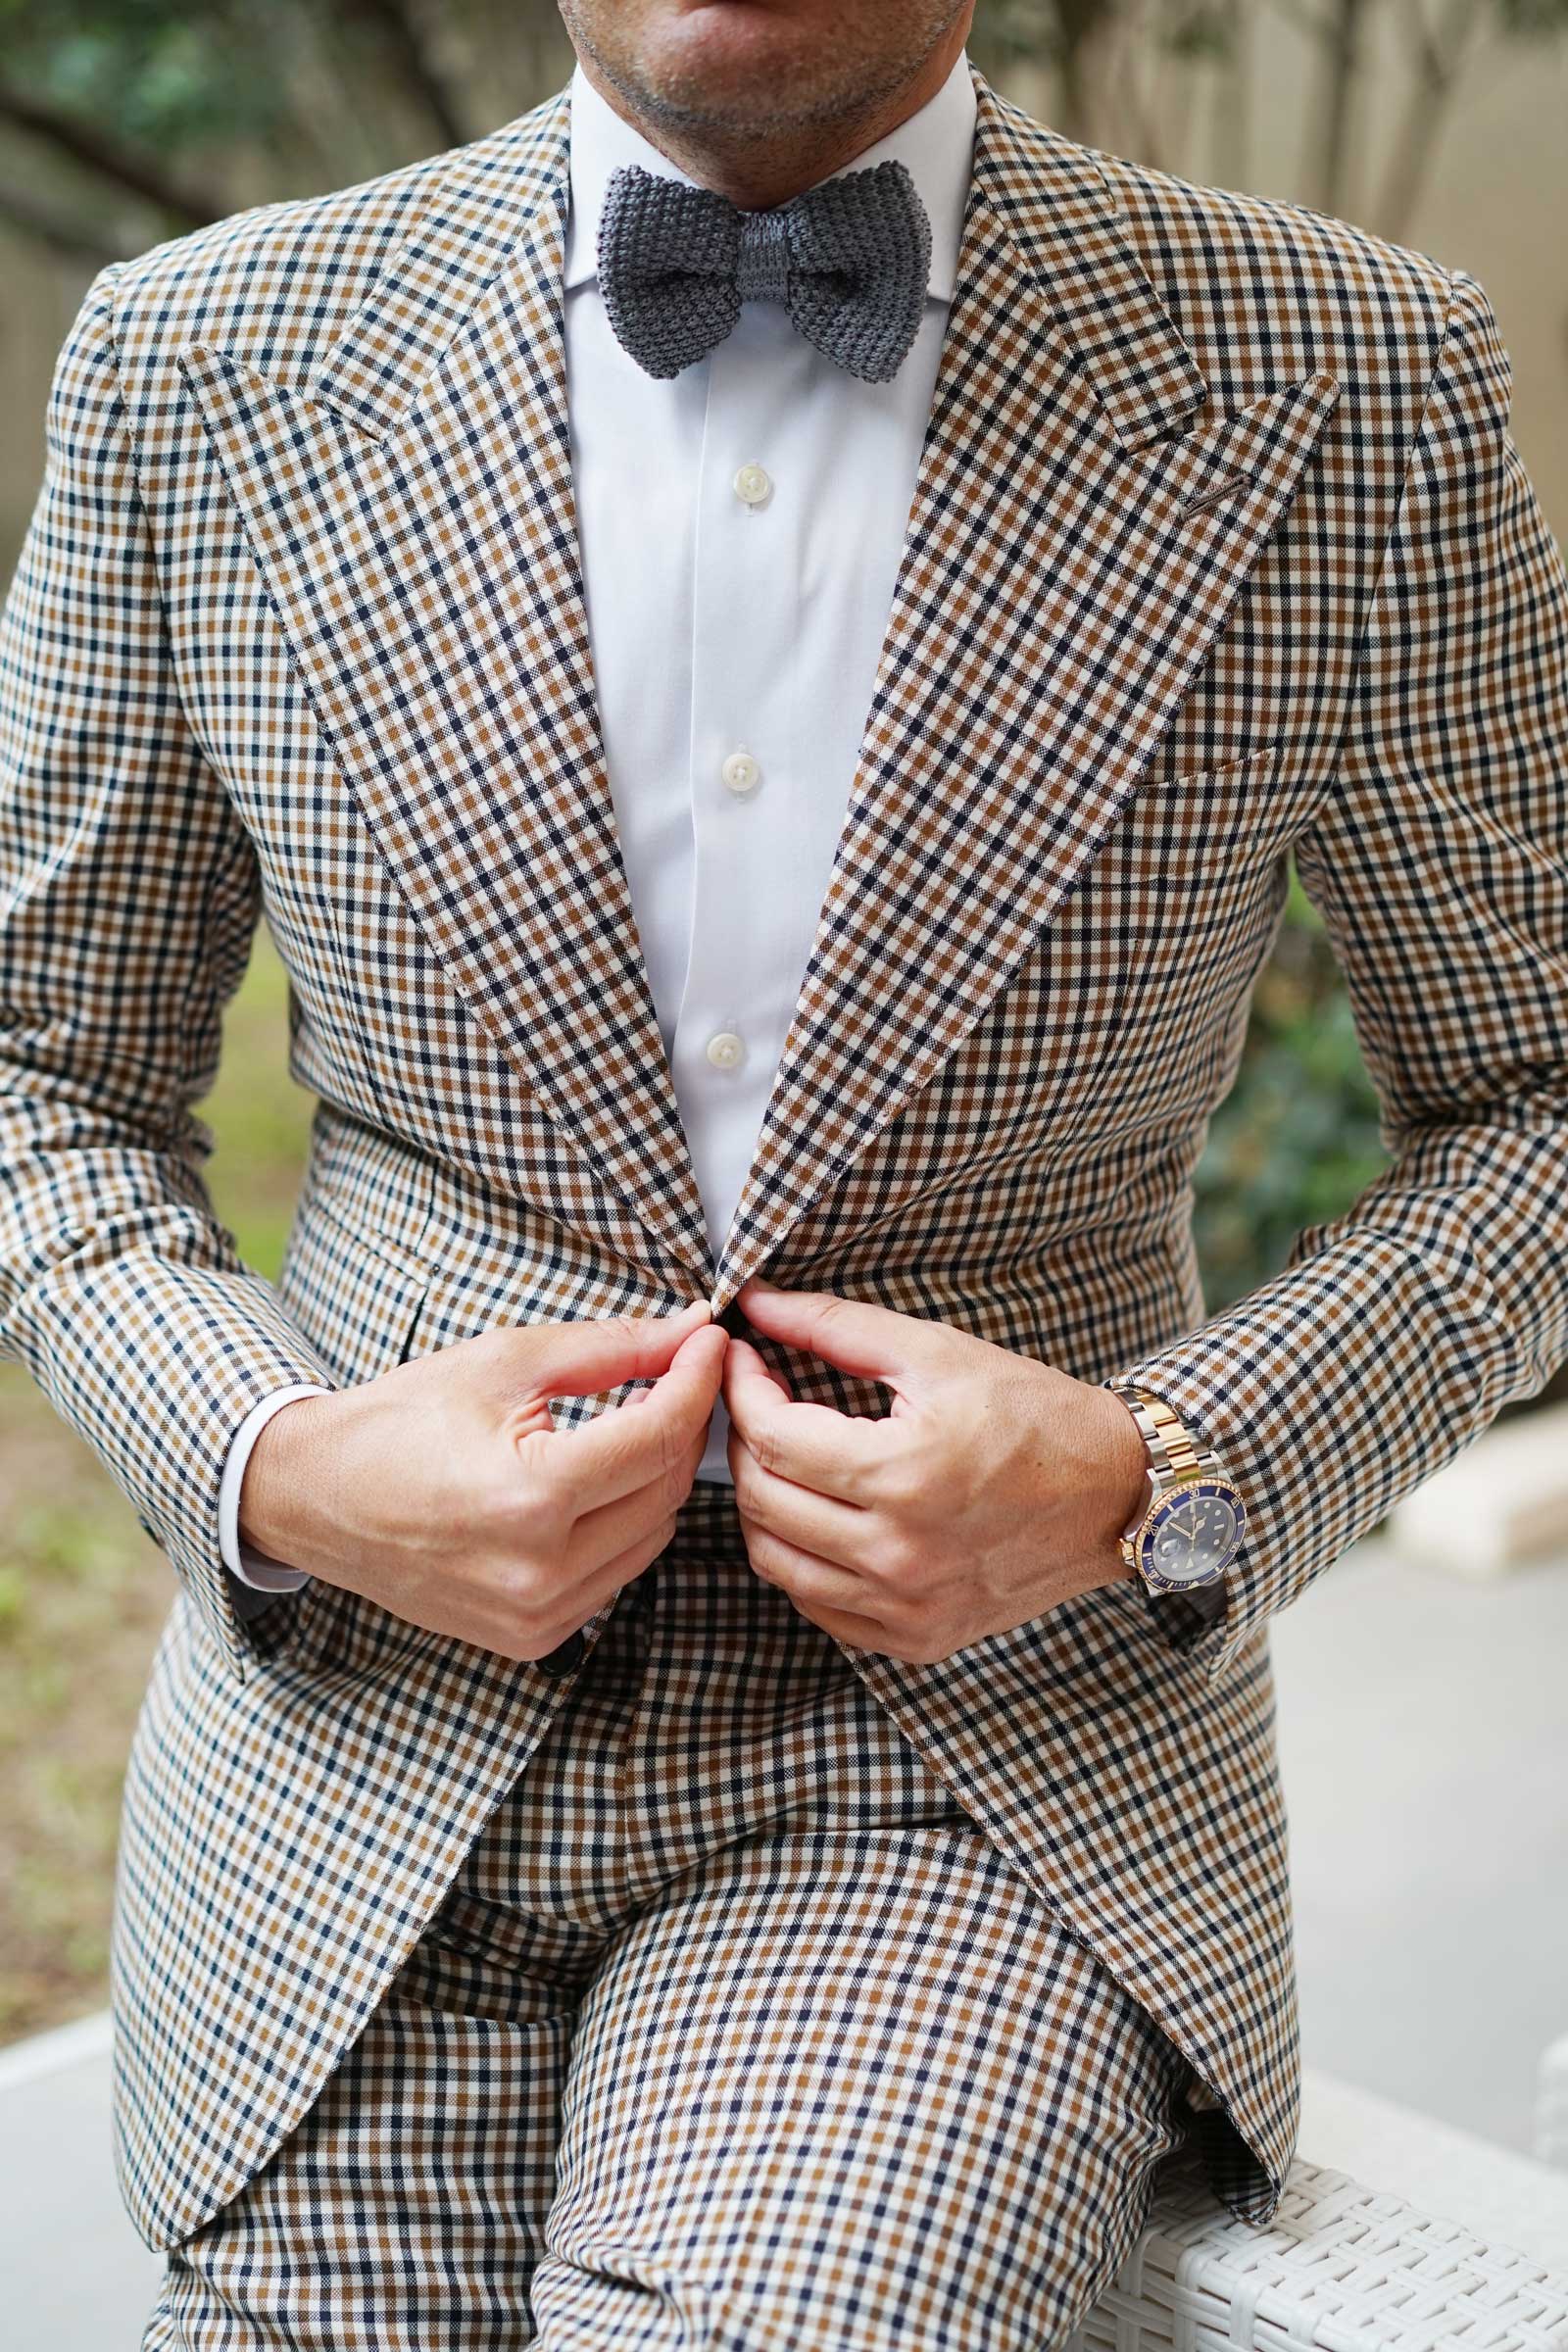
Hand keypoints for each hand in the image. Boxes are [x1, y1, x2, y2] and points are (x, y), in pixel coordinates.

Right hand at [239, 1300, 726, 1659]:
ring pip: (653, 1536)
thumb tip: (687, 1331)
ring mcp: (537, 1616)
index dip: (695, 1380)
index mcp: (530, 1496)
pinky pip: (617, 1574)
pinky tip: (599, 1483)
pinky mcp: (533, 1638)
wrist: (317, 1497)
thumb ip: (610, 1349)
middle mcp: (539, 1571)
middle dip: (681, 1425)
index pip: (657, 1436)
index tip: (708, 1341)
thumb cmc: (400, 1421)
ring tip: (634, 1424)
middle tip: (674, 1373)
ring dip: (657, 1477)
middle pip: (666, 1489)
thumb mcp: (505, 1363)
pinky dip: (625, 1524)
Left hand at [721, 1280, 1148, 1663]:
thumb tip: (758, 1302)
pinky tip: (817, 1516)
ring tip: (781, 1458)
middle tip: (760, 1401)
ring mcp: (906, 1606)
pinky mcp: (916, 1638)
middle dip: (742, 1440)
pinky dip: (798, 1559)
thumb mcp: (938, 1353)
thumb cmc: (1034, 1415)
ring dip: (761, 1502)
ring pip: (774, 1560)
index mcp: (903, 1474)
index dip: (742, 1390)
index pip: (772, 1437)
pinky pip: (817, 1605)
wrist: (1115, 1495)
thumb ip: (836, 1326)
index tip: (747, 1359)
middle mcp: (898, 1552)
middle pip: (761, 1499)